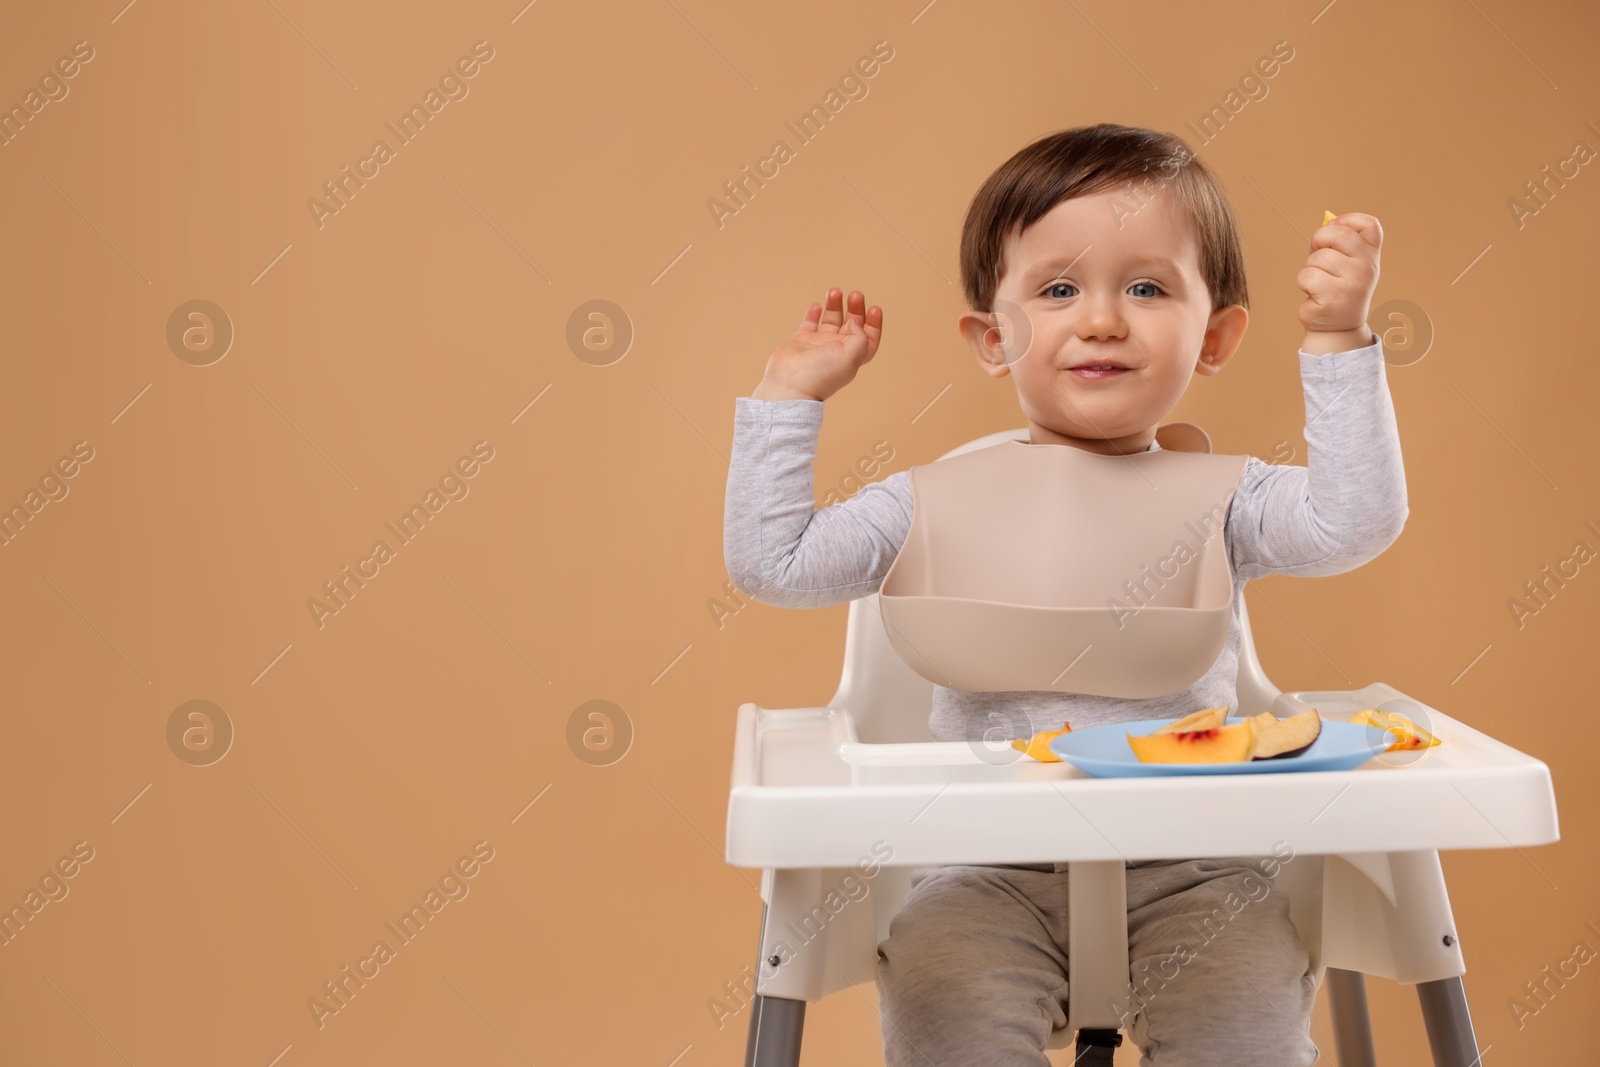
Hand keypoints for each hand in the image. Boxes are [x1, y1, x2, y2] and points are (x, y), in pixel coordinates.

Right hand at [753, 288, 883, 401]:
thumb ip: (859, 337)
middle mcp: (836, 350)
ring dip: (835, 306)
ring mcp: (818, 345)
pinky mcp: (800, 341)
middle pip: (851, 325)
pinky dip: (814, 313)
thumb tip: (854, 321)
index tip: (873, 308)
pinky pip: (809, 324)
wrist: (789, 385)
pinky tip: (817, 306)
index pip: (869, 338)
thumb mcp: (851, 356)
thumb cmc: (820, 375)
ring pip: (830, 320)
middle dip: (855, 308)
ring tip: (834, 292)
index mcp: (852, 356)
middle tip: (855, 295)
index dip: (874, 323)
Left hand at [1296, 212, 1381, 343]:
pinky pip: (1307, 276)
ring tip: (1320, 282)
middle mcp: (1367, 267)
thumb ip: (1341, 242)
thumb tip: (1328, 220)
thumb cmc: (1339, 288)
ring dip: (1311, 267)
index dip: (1347, 221)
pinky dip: (1304, 283)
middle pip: (1338, 235)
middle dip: (1319, 240)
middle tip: (1318, 256)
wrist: (1339, 327)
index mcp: (1372, 255)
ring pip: (1318, 257)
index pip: (1369, 224)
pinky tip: (1314, 294)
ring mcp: (1353, 283)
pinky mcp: (1333, 297)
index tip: (1334, 229)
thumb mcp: (1347, 262)